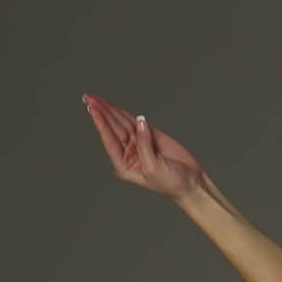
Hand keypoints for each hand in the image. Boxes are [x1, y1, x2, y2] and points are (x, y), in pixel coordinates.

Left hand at [83, 93, 205, 199]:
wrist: (192, 183)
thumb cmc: (172, 183)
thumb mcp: (153, 167)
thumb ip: (144, 144)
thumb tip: (140, 122)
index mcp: (124, 165)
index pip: (110, 139)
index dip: (101, 122)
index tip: (93, 108)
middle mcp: (128, 154)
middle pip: (113, 128)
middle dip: (101, 113)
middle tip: (89, 98)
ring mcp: (139, 144)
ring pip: (122, 123)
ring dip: (110, 110)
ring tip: (96, 98)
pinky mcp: (150, 136)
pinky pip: (135, 122)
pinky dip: (124, 113)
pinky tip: (113, 106)